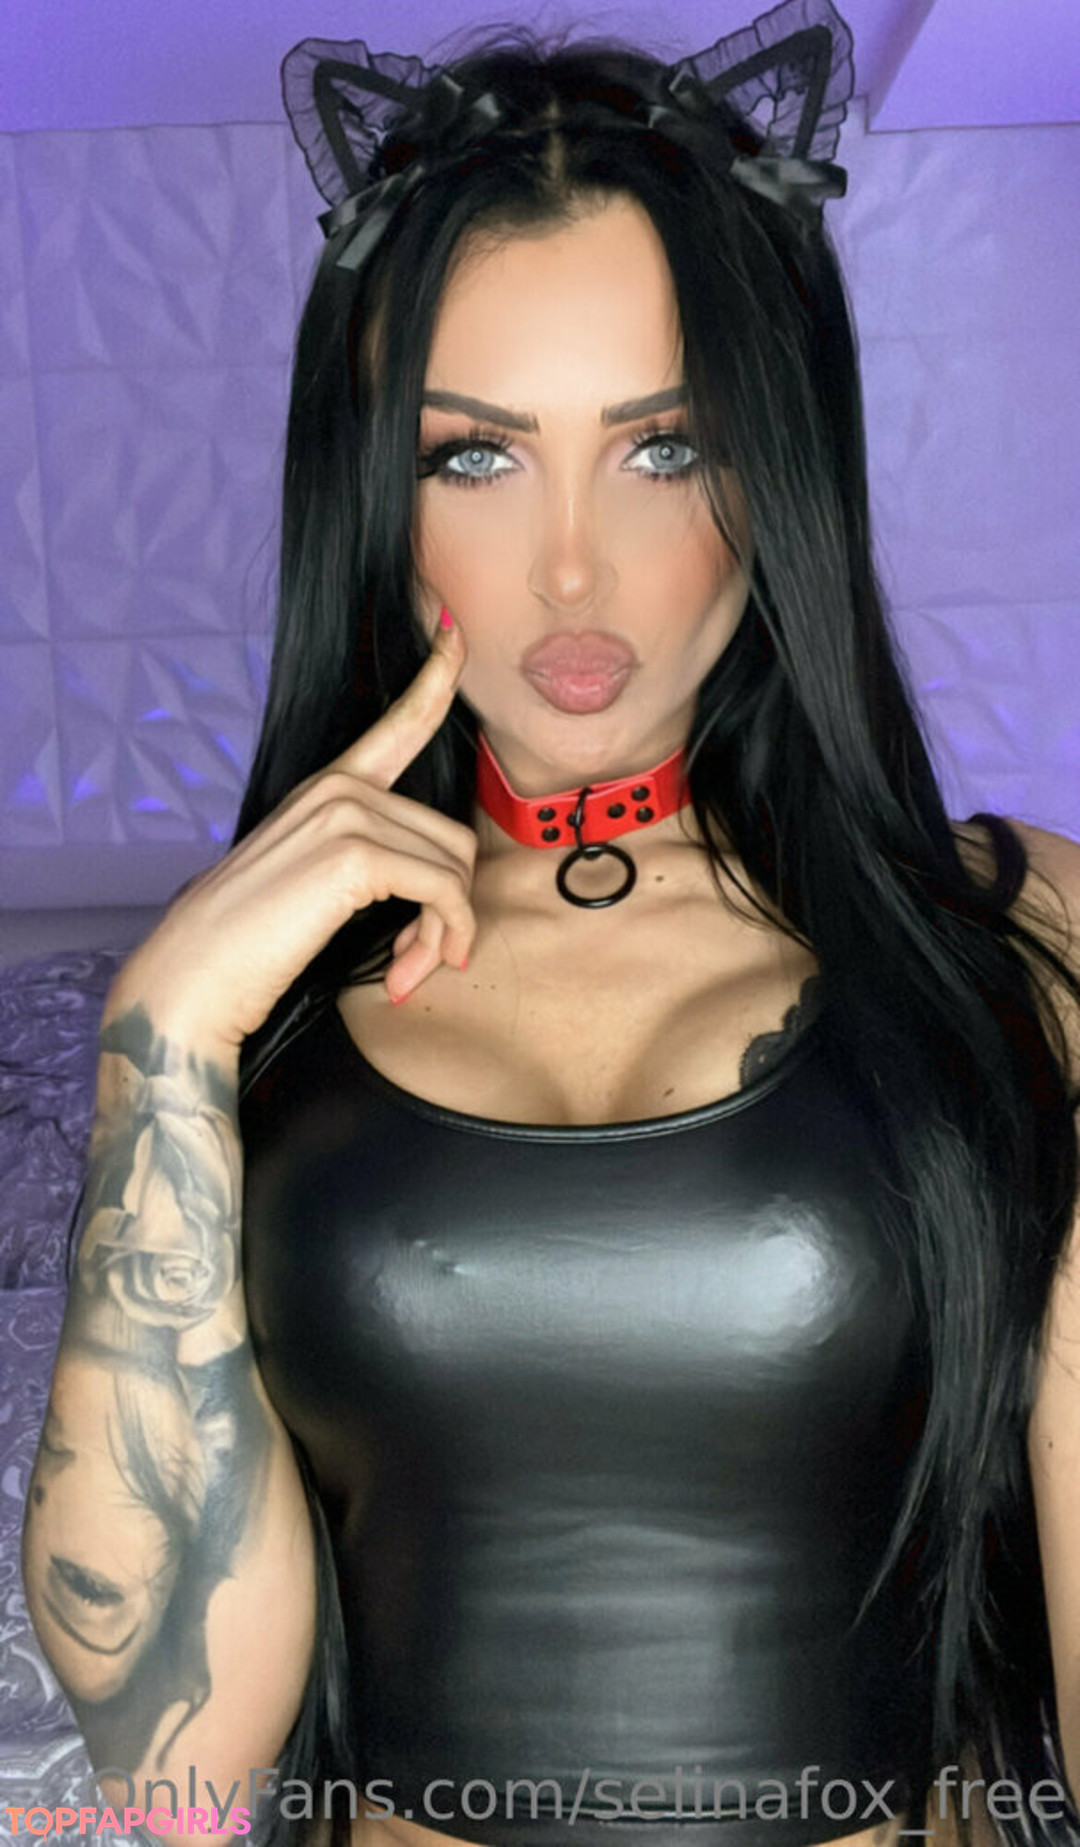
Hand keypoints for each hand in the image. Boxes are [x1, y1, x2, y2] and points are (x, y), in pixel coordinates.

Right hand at [105, 612, 475, 1058]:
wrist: (190, 979)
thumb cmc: (244, 945)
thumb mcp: (309, 886)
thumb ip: (365, 867)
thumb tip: (433, 897)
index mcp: (328, 789)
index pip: (397, 721)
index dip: (436, 674)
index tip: (453, 629)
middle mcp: (341, 789)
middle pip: (453, 839)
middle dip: (448, 913)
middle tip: (414, 964)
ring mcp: (347, 814)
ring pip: (455, 870)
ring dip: (443, 934)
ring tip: (405, 974)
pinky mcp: (356, 853)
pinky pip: (443, 893)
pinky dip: (441, 939)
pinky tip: (402, 978)